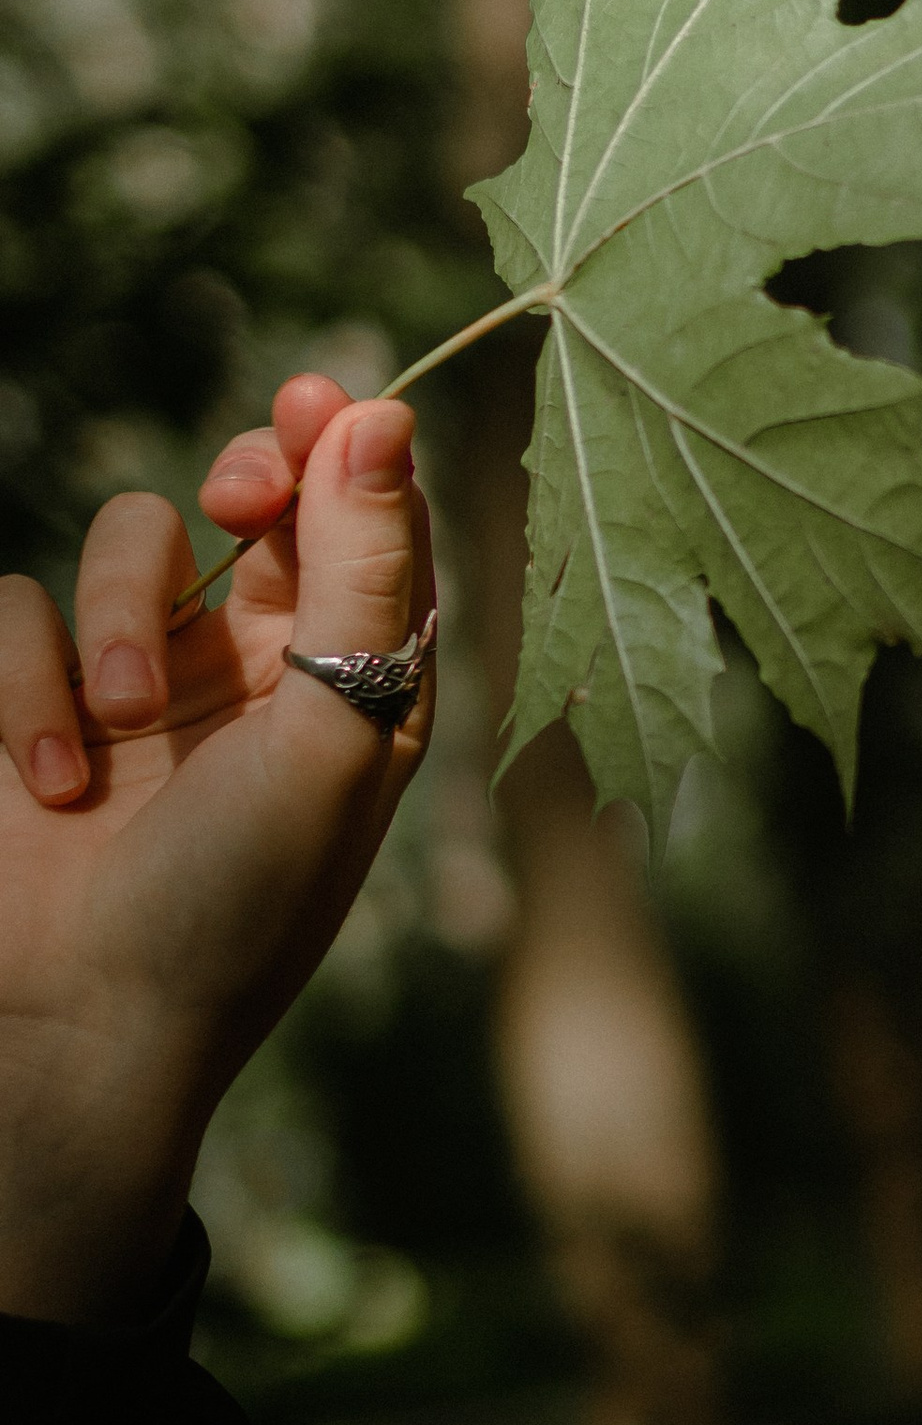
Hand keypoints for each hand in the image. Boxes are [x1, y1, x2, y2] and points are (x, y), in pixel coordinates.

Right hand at [0, 379, 436, 1321]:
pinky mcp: (41, 704)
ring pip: (128, 540)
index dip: (351, 448)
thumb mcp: (328, 737)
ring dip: (116, 614)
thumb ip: (358, 575)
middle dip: (244, 479)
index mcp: (362, 684)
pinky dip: (26, 686)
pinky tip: (52, 784)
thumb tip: (382, 413)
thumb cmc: (236, 904)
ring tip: (120, 731)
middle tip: (238, 499)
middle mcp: (264, 670)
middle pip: (259, 498)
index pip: (373, 523)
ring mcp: (147, 683)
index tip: (322, 398)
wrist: (82, 1026)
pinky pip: (21, 610)